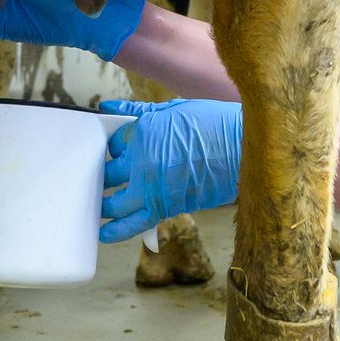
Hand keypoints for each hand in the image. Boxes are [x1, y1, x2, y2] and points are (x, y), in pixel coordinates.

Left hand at [100, 99, 241, 242]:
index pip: (113, 144)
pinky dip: (116, 231)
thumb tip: (107, 107)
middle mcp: (141, 161)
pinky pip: (134, 223)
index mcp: (142, 132)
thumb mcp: (173, 108)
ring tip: (96, 209)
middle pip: (107, 174)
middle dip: (102, 178)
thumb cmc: (214, 124)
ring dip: (103, 207)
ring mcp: (152, 187)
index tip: (117, 153)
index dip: (114, 150)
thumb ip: (137, 111)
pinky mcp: (166, 206)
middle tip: (99, 181)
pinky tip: (104, 233)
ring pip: (114, 203)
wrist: (243, 149)